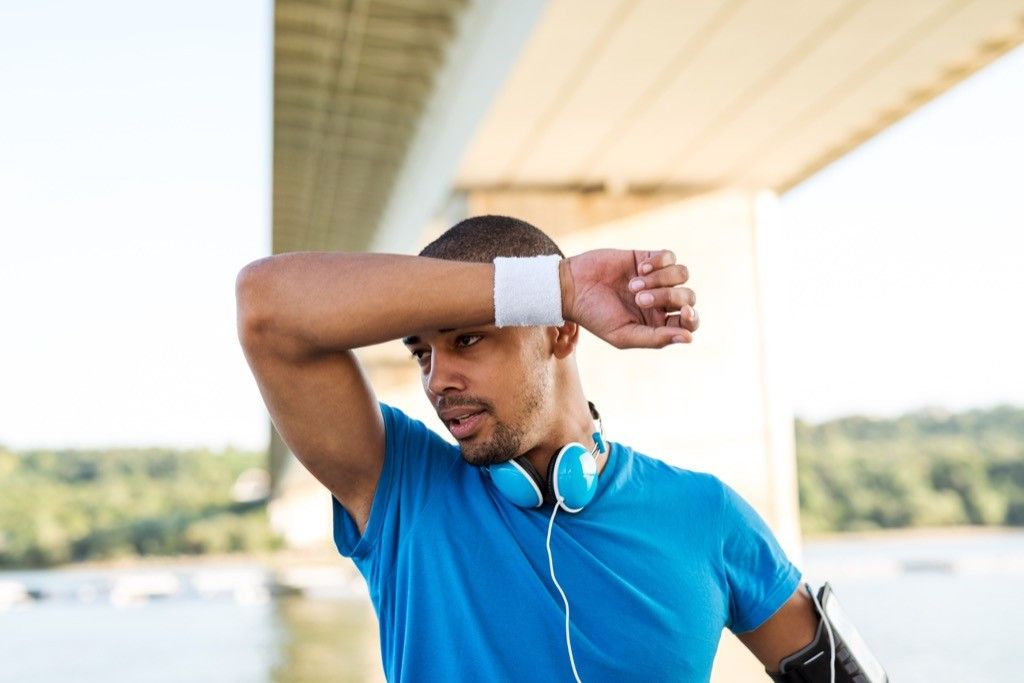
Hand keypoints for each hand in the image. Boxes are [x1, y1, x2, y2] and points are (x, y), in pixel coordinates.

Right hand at [560, 249, 698, 348]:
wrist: (572, 287)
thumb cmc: (595, 316)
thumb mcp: (623, 335)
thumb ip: (656, 339)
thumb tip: (689, 338)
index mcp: (658, 323)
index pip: (690, 322)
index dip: (692, 317)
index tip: (682, 312)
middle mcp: (661, 300)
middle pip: (688, 296)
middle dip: (666, 296)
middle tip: (638, 299)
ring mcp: (656, 278)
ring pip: (682, 274)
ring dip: (661, 279)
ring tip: (633, 284)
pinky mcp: (647, 257)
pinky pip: (670, 256)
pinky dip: (658, 262)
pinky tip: (639, 268)